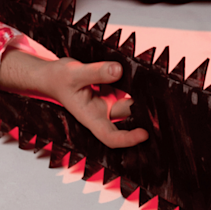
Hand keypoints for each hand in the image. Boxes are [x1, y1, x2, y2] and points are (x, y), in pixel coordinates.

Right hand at [0, 50, 148, 148]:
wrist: (50, 75)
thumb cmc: (57, 79)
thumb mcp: (74, 73)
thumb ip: (96, 73)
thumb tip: (119, 70)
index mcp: (90, 117)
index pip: (111, 136)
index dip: (128, 139)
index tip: (145, 134)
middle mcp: (101, 113)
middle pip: (126, 117)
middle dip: (143, 114)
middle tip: (160, 102)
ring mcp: (106, 103)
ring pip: (127, 102)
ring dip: (140, 96)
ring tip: (154, 85)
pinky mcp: (109, 91)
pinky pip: (124, 89)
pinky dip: (133, 84)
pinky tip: (142, 75)